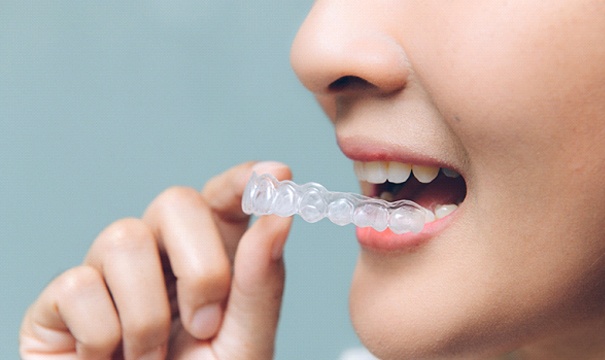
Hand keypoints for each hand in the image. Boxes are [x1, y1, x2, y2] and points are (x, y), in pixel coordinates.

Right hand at [20, 161, 292, 358]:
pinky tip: (106, 359)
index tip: (277, 175)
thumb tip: (280, 217)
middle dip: (200, 266)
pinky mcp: (62, 299)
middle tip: (205, 326)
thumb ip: (260, 284)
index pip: (225, 198)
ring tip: (150, 359)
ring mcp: (110, 271)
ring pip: (123, 238)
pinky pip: (78, 286)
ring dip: (147, 316)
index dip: (245, 181)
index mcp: (211, 257)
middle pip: (175, 201)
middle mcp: (161, 253)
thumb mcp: (242, 344)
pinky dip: (102, 338)